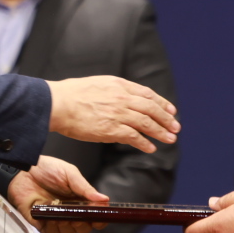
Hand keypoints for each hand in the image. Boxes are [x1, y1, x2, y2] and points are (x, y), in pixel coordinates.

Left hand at [9, 156, 109, 232]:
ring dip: (68, 226)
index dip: (99, 220)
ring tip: (62, 214)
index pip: (96, 216)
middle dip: (83, 224)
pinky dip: (53, 229)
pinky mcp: (43, 223)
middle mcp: (71, 211)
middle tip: (77, 215)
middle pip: (84, 228)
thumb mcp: (69, 174)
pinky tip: (50, 218)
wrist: (23, 171)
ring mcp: (57, 218)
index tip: (99, 218)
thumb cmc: (46, 169)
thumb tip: (104, 199)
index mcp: (80, 200)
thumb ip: (85, 188)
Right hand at [48, 76, 179, 151]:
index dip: (161, 103)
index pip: (147, 94)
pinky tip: (151, 148)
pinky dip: (145, 143)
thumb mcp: (97, 84)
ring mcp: (119, 113)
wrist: (57, 104)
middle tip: (176, 127)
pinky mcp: (112, 129)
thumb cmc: (71, 95)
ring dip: (161, 131)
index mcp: (119, 85)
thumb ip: (113, 90)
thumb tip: (122, 97)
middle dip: (167, 119)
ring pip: (147, 123)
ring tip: (170, 139)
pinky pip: (135, 137)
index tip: (171, 110)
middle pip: (152, 108)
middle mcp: (122, 98)